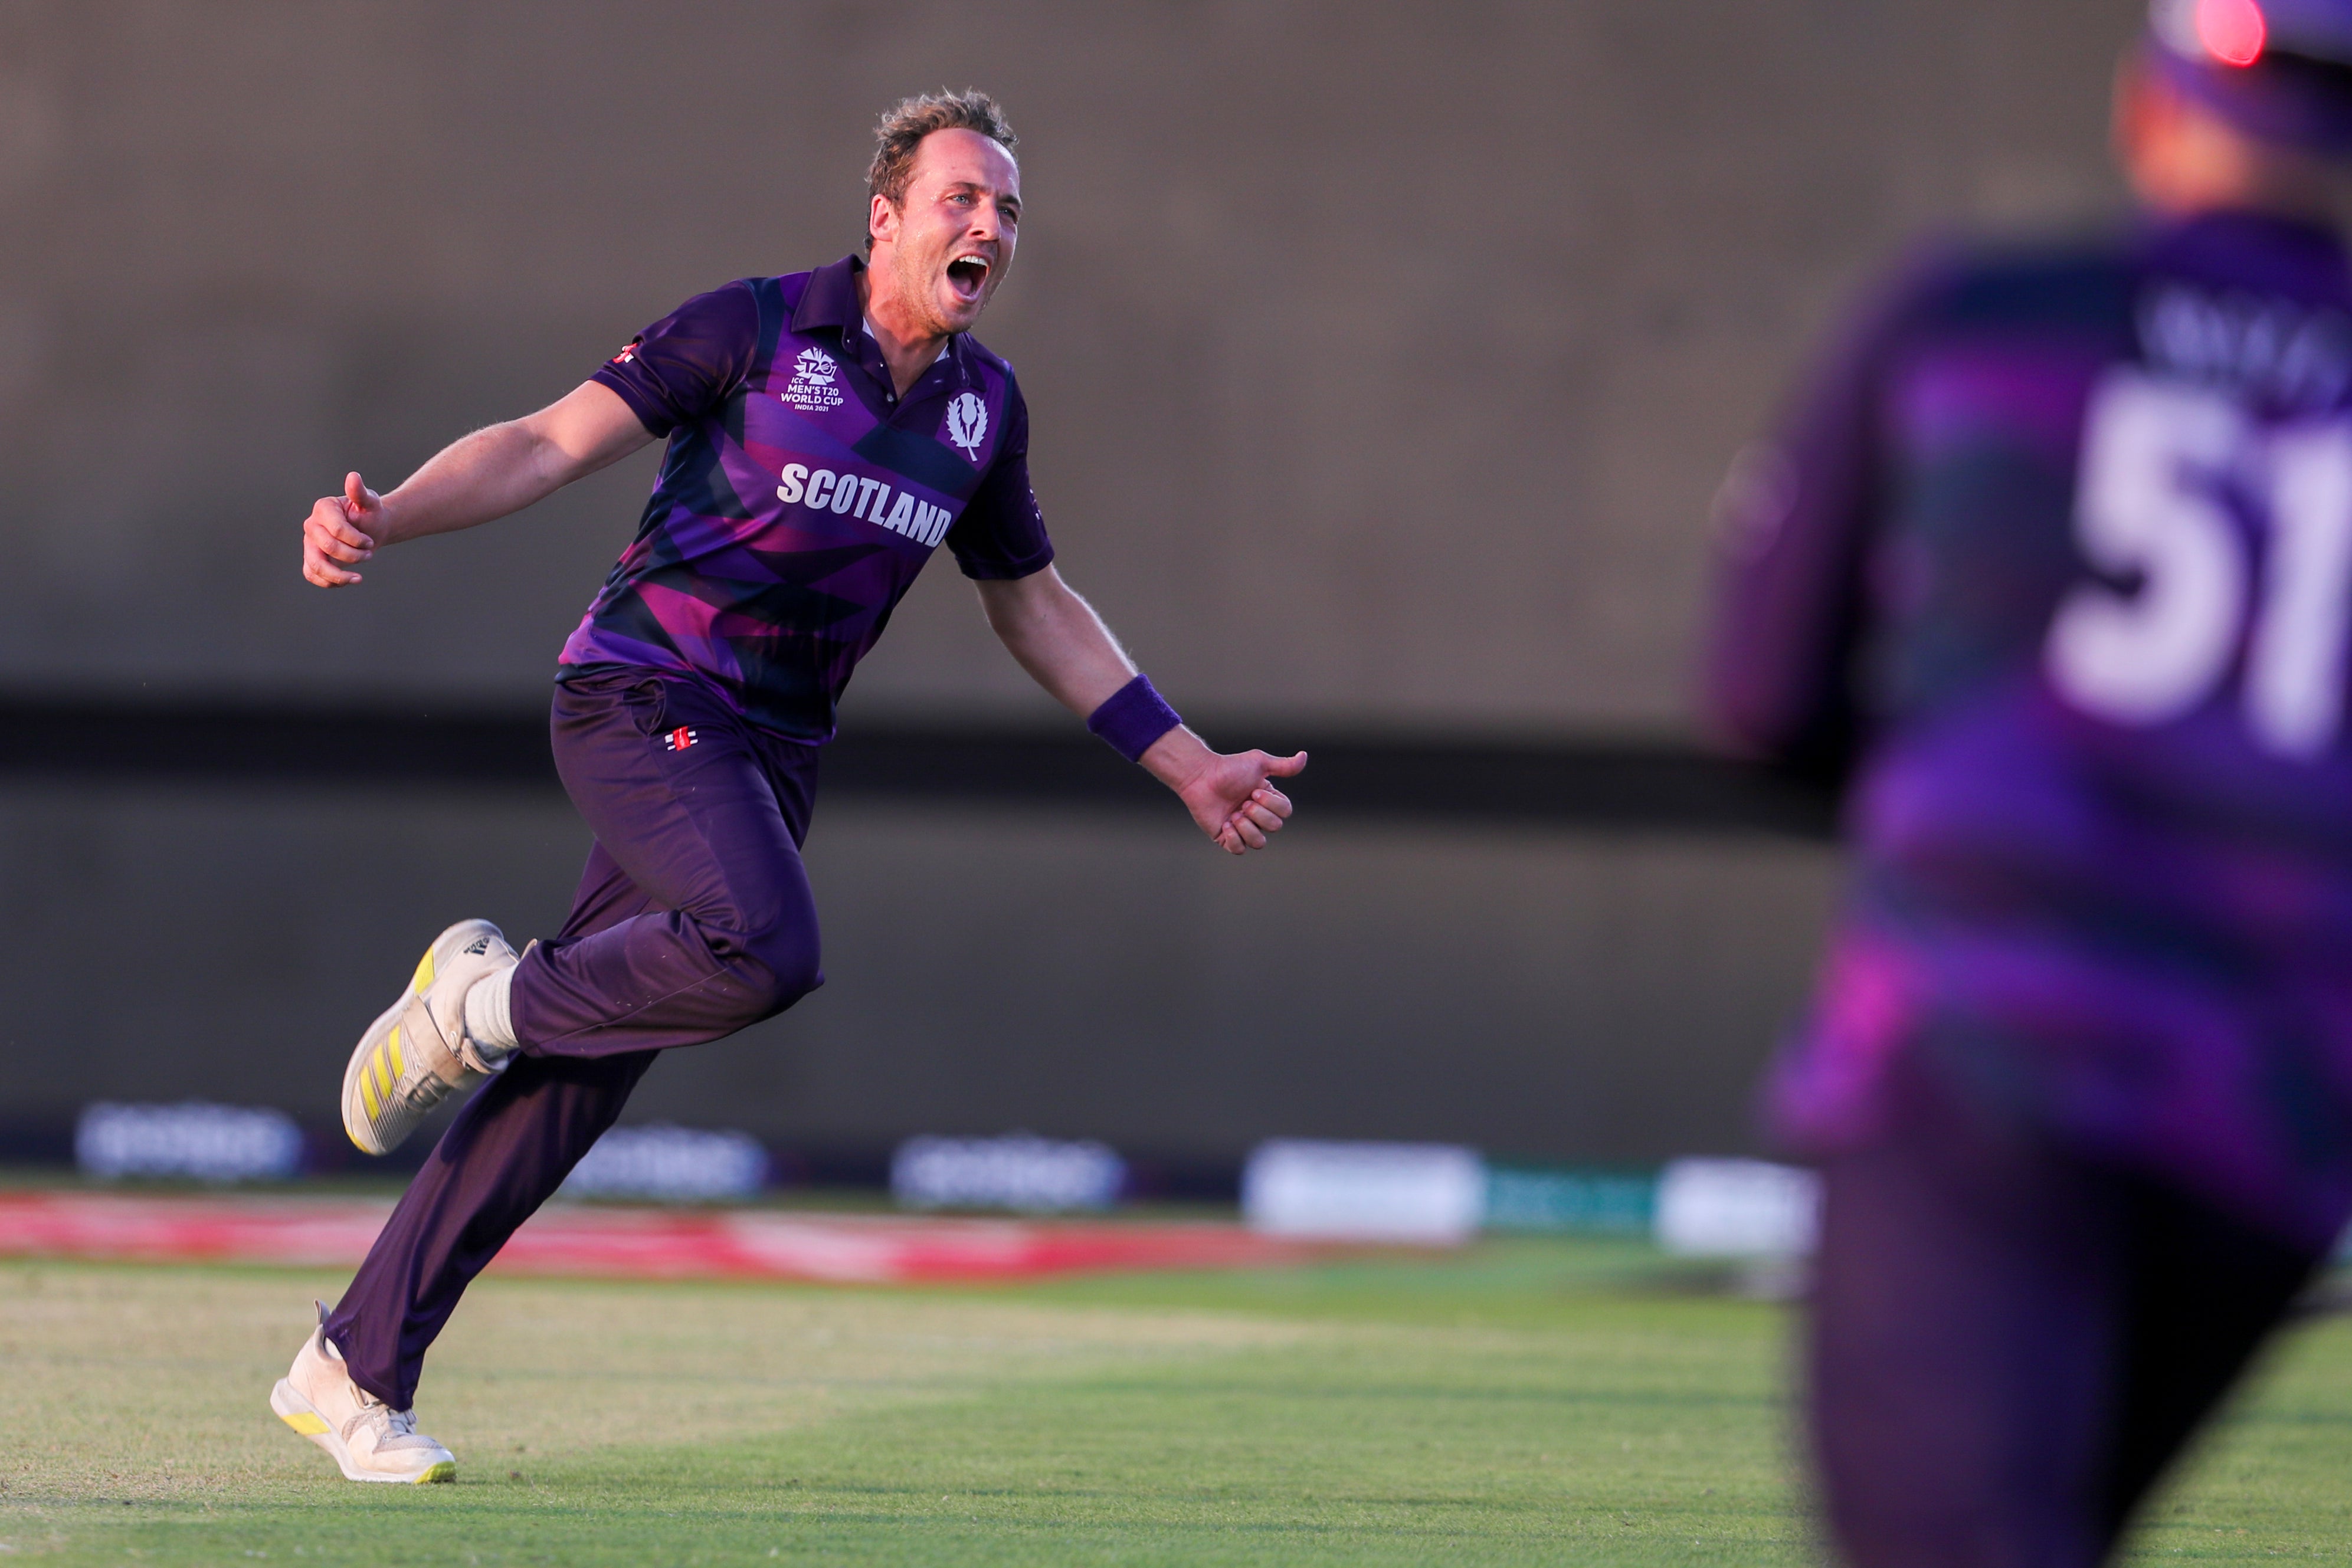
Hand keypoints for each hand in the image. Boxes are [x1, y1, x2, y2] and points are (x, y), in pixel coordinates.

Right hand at [302, 472, 382, 586]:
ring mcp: (309, 543)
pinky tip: (347, 580)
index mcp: (323, 508)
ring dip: (339, 575)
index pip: (337, 529)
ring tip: (358, 578)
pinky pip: (311, 574)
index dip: (357, 540)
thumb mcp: (370, 502)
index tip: (370, 542)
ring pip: (315, 565)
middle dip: (353, 555)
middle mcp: (312, 525)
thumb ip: (361, 493)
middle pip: (327, 547)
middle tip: (369, 554)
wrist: (371, 530)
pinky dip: (328, 582)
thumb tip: (353, 476)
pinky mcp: (311, 559)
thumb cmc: (370, 514)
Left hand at [1167, 746, 1307, 854]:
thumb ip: (1283, 765)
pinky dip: (1234, 838)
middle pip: (1275, 827)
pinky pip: (1239, 850)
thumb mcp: (1259, 762)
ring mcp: (1242, 828)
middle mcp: (1257, 816)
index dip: (1271, 804)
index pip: (1285, 812)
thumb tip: (1304, 756)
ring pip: (1259, 842)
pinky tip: (1226, 824)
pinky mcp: (1226, 838)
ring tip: (1233, 815)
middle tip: (1242, 802)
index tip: (1253, 791)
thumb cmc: (1229, 767)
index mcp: (1268, 801)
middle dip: (1258, 814)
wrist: (1201, 776)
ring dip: (1247, 827)